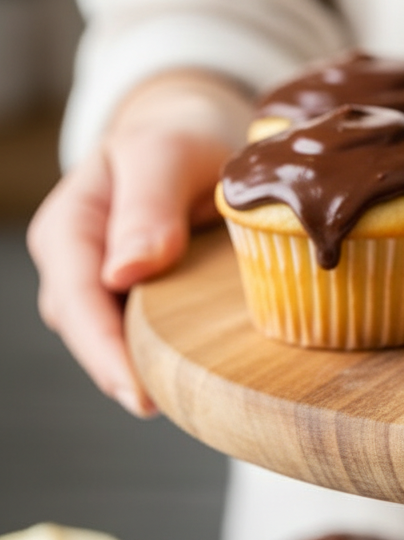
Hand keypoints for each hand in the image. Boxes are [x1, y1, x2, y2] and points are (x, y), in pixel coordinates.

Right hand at [27, 71, 252, 416]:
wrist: (195, 131)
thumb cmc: (179, 136)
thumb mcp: (166, 153)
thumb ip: (147, 205)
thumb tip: (125, 272)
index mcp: (70, 228)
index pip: (75, 300)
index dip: (103, 350)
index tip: (139, 391)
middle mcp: (78, 263)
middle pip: (89, 330)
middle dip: (122, 372)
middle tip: (167, 408)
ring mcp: (106, 283)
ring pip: (116, 338)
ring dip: (145, 368)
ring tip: (187, 400)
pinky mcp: (142, 295)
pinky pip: (146, 331)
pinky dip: (166, 353)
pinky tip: (198, 375)